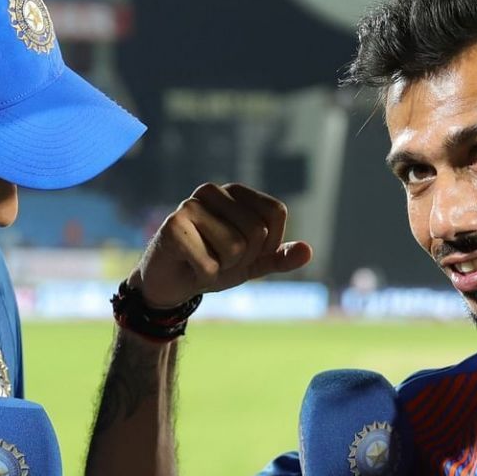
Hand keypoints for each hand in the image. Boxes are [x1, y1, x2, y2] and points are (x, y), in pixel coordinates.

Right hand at [132, 182, 312, 309]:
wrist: (169, 284)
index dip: (269, 243)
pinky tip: (188, 267)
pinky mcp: (173, 226)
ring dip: (222, 267)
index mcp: (235, 193)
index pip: (276, 212)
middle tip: (219, 260)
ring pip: (235, 247)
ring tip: (203, 261)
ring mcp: (190, 205)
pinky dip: (204, 276)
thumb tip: (307, 251)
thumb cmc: (211, 266)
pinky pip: (210, 263)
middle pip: (258, 231)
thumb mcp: (251, 263)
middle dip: (243, 258)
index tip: (246, 253)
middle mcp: (213, 191)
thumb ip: (278, 256)